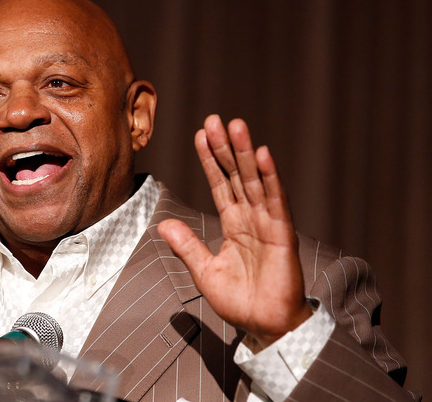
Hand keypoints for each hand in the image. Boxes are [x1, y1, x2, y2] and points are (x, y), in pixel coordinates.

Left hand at [158, 115, 310, 347]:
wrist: (264, 326)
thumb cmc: (240, 300)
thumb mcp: (204, 270)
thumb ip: (187, 245)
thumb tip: (163, 224)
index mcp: (234, 225)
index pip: (220, 184)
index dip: (210, 160)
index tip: (201, 135)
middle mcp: (251, 219)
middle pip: (236, 175)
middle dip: (226, 147)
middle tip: (216, 119)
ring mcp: (268, 224)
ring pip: (255, 181)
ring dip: (246, 153)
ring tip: (237, 125)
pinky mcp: (282, 235)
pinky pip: (275, 202)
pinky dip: (270, 178)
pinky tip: (263, 155)